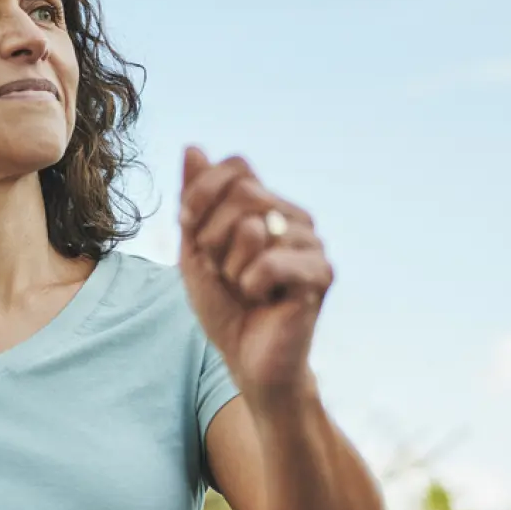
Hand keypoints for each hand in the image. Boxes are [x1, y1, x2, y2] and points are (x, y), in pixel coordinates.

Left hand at [178, 146, 333, 404]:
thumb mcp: (195, 251)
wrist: (249, 362)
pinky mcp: (321, 273)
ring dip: (230, 267)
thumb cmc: (225, 308)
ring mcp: (313, 243)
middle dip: (213, 236)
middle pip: (242, 191)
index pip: (237, 166)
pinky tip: (263, 300)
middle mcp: (296, 217)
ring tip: (244, 289)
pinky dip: (250, 285)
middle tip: (222, 271)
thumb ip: (194, 201)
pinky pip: (269, 262)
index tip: (189, 229)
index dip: (203, 194)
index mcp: (269, 206)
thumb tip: (192, 147)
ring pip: (252, 227)